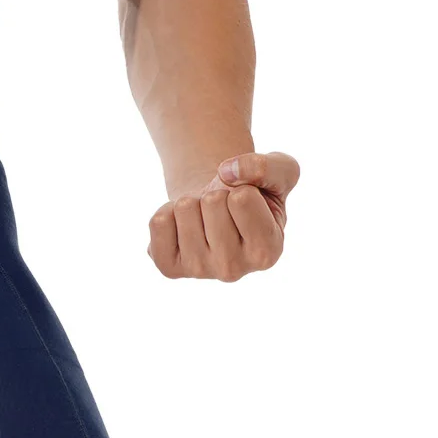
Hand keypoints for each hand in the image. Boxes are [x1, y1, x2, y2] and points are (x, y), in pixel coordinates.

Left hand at [146, 151, 299, 281]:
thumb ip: (268, 166)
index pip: (242, 198)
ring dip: (193, 201)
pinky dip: (167, 211)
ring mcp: (199, 270)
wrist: (219, 207)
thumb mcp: (279, 172)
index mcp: (267, 251)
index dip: (242, 187)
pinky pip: (157, 222)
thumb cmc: (255, 191)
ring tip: (205, 216)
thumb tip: (226, 172)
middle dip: (215, 192)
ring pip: (184, 208)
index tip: (244, 199)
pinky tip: (184, 225)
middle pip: (211, 201)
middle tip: (222, 208)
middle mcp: (234, 270)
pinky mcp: (169, 266)